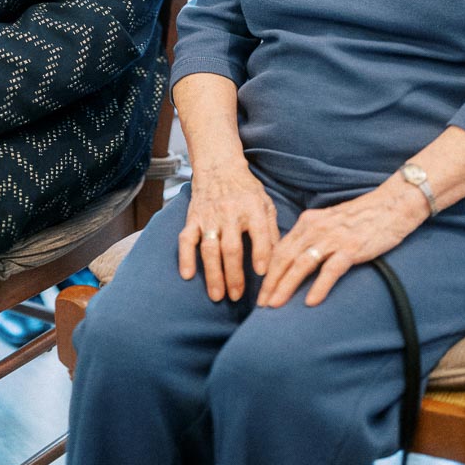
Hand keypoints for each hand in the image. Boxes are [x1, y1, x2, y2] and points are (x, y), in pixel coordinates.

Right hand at [179, 162, 278, 302]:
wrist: (218, 166)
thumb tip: (279, 260)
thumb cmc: (246, 190)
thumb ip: (272, 231)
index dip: (261, 254)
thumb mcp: (266, 204)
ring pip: (209, 248)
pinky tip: (187, 275)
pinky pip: (186, 239)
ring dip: (213, 274)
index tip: (263, 275)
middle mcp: (229, 212)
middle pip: (231, 248)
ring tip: (217, 296)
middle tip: (237, 297)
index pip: (259, 233)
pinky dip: (185, 257)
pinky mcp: (193, 218)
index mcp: (252, 208)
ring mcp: (209, 217)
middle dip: (234, 275)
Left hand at [256, 180, 426, 308]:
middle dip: (270, 283)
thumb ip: (312, 238)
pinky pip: (331, 269)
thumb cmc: (361, 218)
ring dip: (286, 286)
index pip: (280, 249)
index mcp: (308, 222)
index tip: (260, 292)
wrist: (391, 206)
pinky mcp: (351, 248)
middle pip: (285, 258)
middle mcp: (315, 229)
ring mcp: (333, 238)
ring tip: (276, 305)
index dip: (267, 272)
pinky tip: (310, 302)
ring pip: (302, 264)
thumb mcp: (329, 223)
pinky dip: (319, 286)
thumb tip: (295, 260)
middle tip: (261, 304)